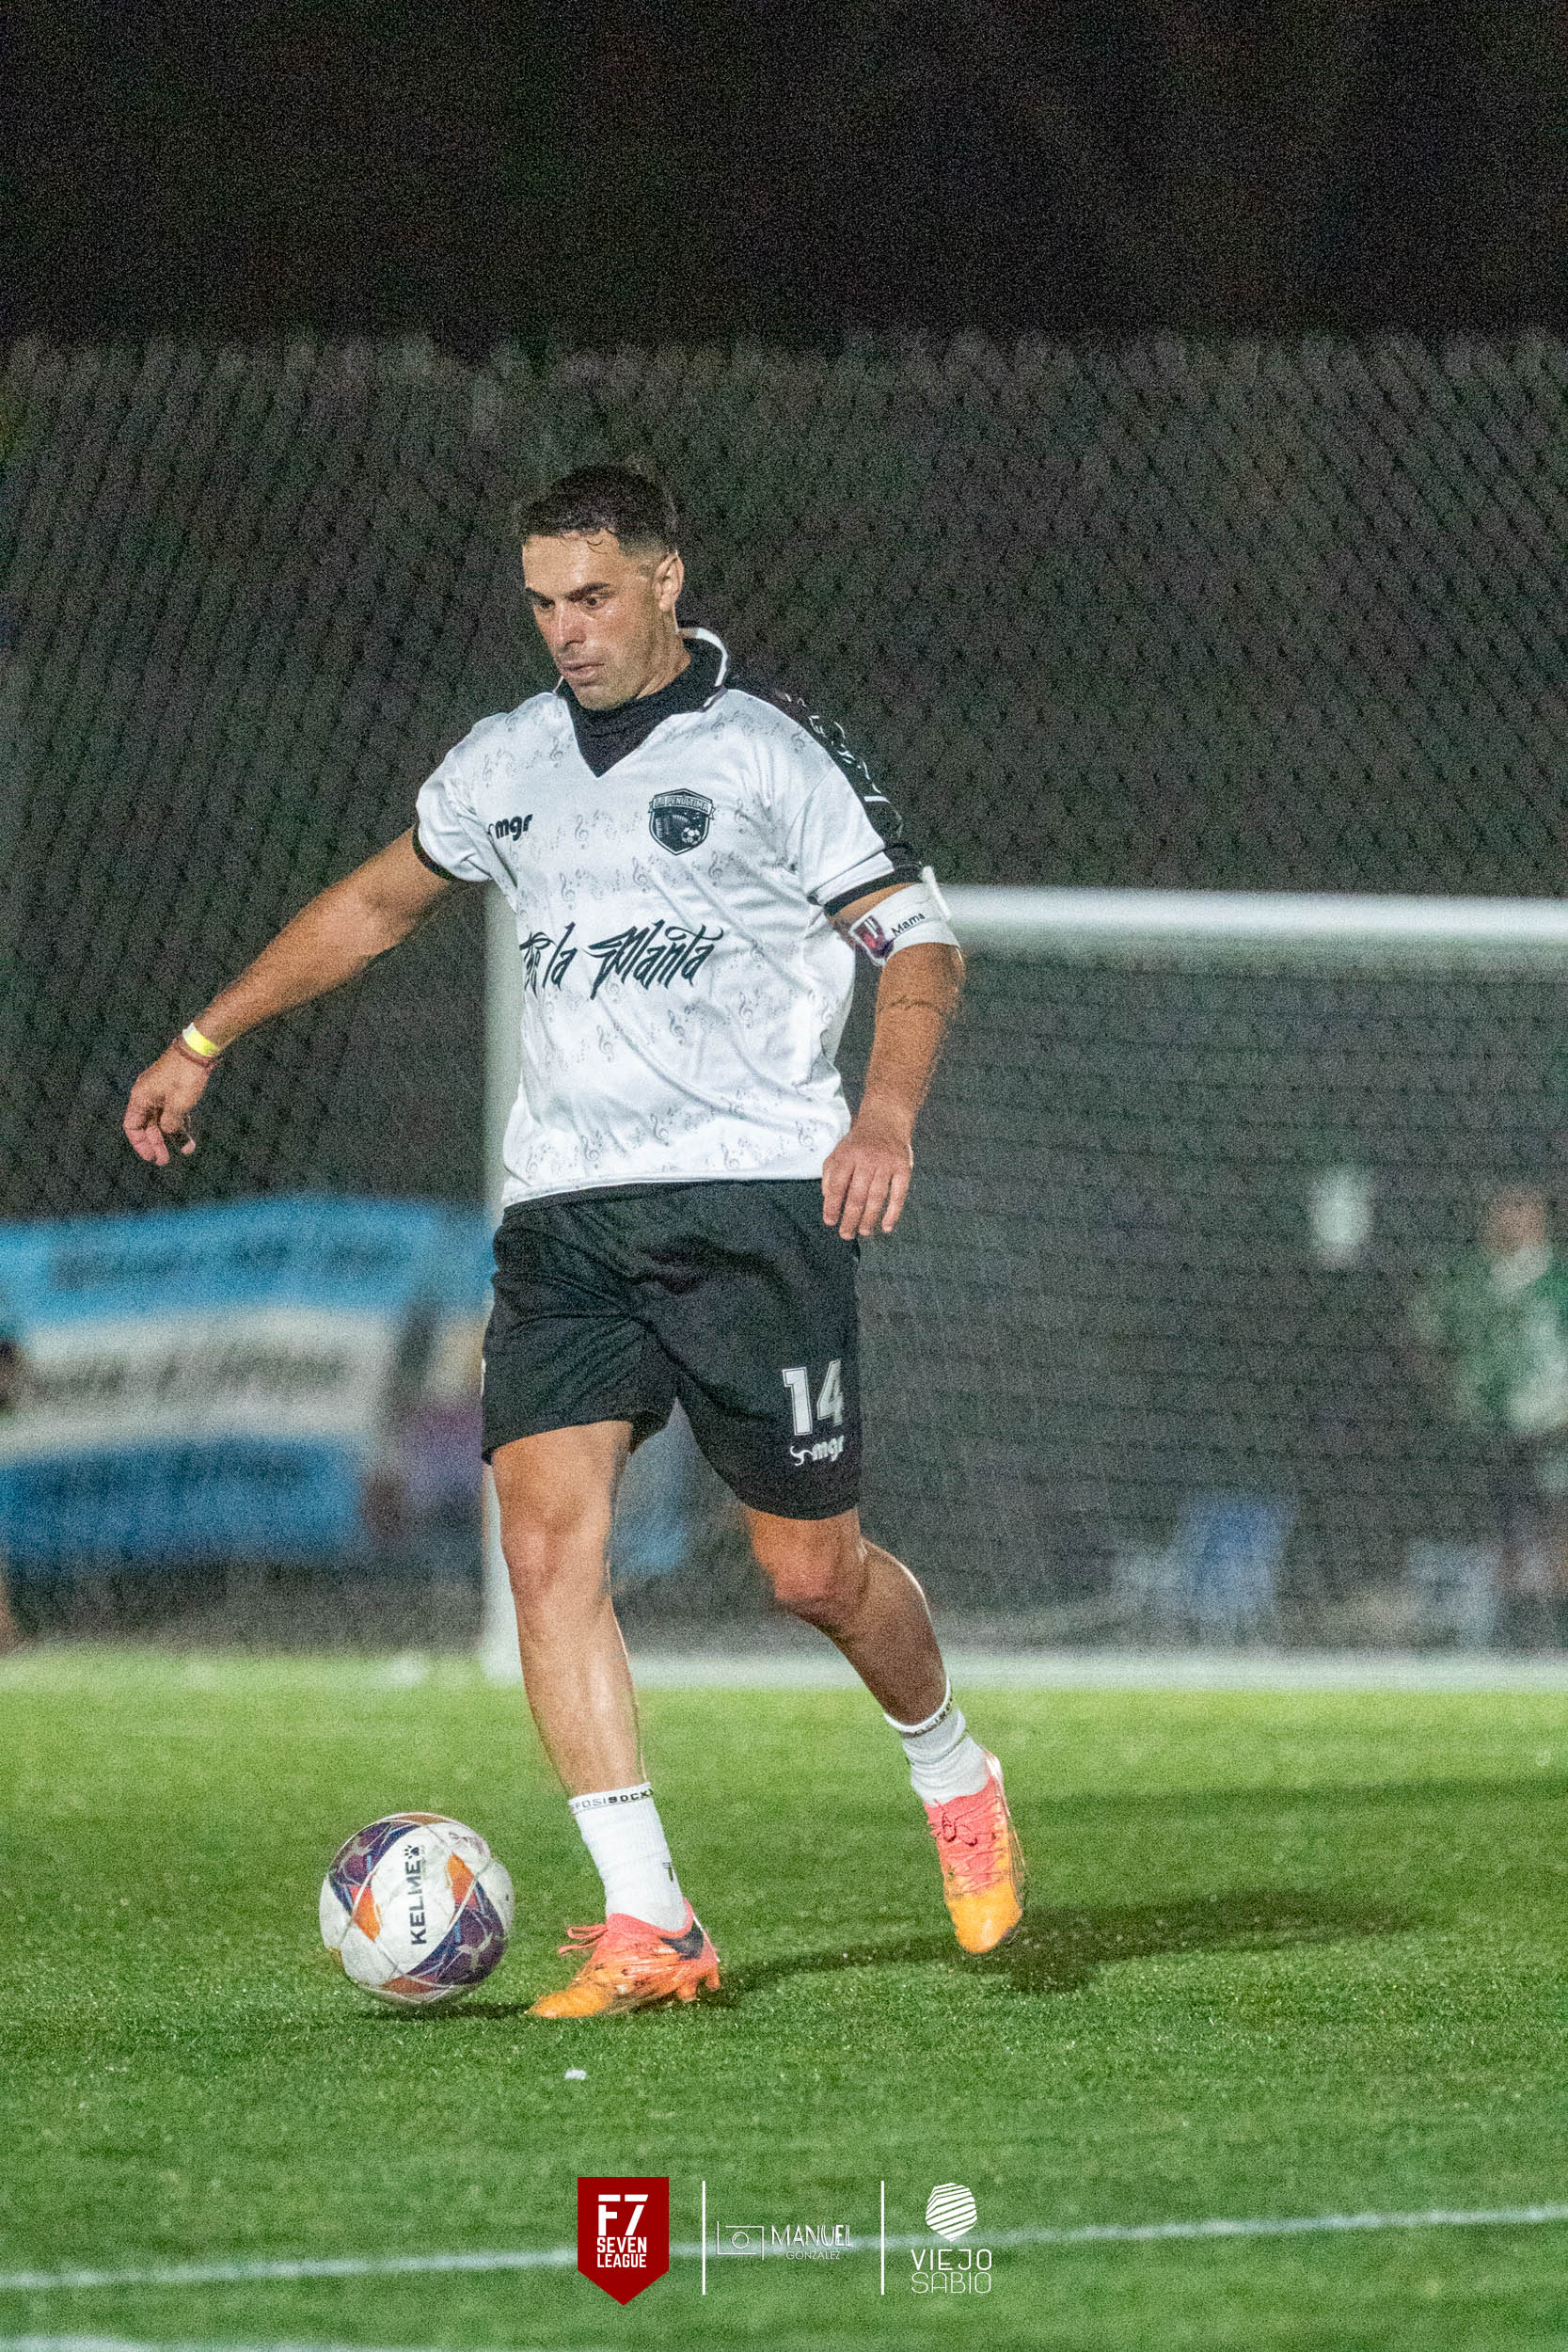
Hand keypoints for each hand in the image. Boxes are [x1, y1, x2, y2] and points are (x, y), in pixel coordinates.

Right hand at [123, 1046, 211, 1165]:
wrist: (198, 1049)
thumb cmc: (185, 1076)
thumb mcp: (178, 1105)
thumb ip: (170, 1123)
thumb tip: (168, 1131)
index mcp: (140, 1098)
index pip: (132, 1127)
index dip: (140, 1144)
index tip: (150, 1157)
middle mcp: (146, 1095)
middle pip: (147, 1125)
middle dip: (156, 1143)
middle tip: (165, 1160)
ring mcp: (160, 1091)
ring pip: (161, 1119)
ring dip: (171, 1135)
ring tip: (185, 1150)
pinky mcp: (173, 1088)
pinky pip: (172, 1110)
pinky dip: (179, 1122)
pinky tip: (189, 1136)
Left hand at [821, 1103, 913, 1237]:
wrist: (886, 1119)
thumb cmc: (858, 1141)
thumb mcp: (838, 1151)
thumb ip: (830, 1174)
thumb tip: (828, 1200)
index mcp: (847, 1156)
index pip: (837, 1185)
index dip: (832, 1206)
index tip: (830, 1221)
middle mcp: (867, 1160)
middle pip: (857, 1195)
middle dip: (850, 1219)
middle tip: (846, 1234)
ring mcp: (887, 1164)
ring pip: (877, 1197)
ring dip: (869, 1218)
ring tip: (864, 1232)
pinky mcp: (904, 1167)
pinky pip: (899, 1194)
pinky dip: (893, 1212)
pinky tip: (887, 1226)